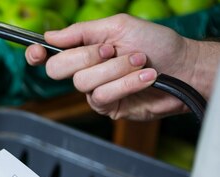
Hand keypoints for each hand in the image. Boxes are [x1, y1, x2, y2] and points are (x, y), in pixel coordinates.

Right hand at [25, 14, 195, 119]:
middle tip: (111, 50)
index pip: (49, 54)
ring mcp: (94, 90)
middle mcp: (85, 70)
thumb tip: (51, 36)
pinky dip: (126, 83)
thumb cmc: (157, 44)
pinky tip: (144, 76)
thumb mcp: (118, 26)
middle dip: (85, 56)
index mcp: (83, 49)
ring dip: (115, 69)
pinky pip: (102, 95)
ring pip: (83, 82)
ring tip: (140, 61)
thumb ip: (82, 31)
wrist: (184, 68)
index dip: (37, 54)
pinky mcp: (107, 107)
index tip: (37, 52)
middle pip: (57, 69)